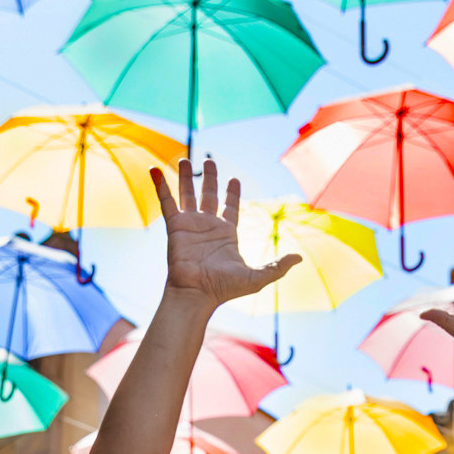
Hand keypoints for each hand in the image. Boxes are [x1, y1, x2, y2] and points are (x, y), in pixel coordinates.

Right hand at [154, 161, 299, 307]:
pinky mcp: (175, 227)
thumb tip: (299, 259)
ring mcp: (190, 225)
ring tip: (183, 158)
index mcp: (227, 234)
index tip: (234, 180)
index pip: (230, 208)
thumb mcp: (258, 277)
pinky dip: (160, 186)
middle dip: (209, 178)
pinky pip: (167, 202)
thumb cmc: (225, 289)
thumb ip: (277, 266)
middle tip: (209, 162)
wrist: (198, 294)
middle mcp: (208, 226)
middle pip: (208, 196)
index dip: (232, 194)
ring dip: (185, 177)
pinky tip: (154, 170)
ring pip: (187, 194)